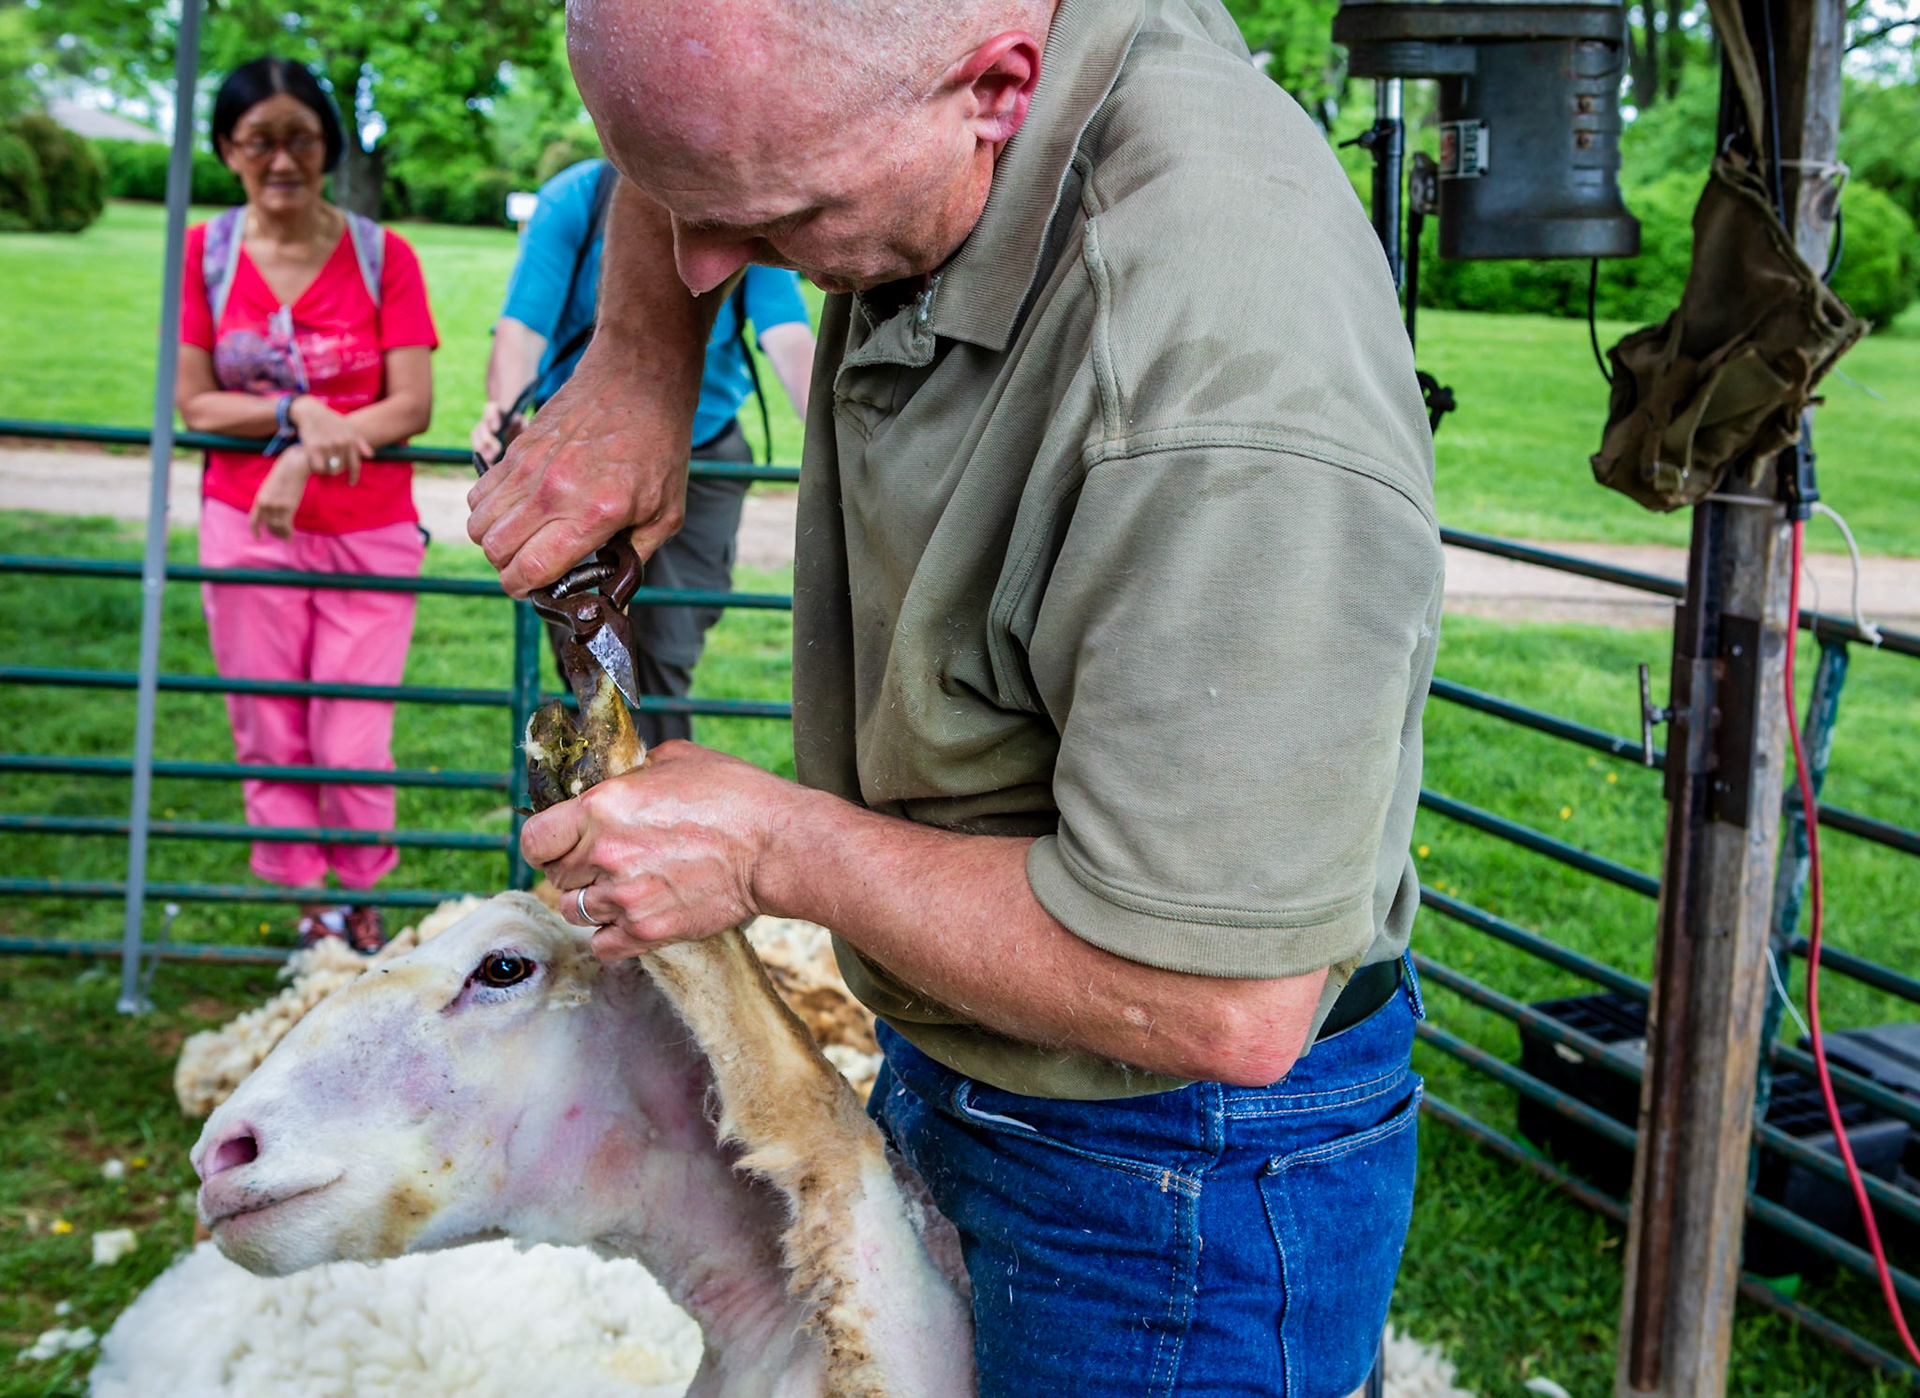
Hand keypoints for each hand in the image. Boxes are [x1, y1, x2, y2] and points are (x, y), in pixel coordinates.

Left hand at [248, 446, 311, 538]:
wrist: (293, 467)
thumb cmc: (283, 475)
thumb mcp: (269, 487)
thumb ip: (267, 500)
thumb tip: (269, 512)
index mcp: (259, 499)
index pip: (253, 520)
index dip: (255, 530)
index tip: (258, 537)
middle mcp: (266, 504)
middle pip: (268, 525)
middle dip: (274, 532)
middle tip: (281, 536)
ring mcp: (276, 506)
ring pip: (277, 527)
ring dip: (282, 534)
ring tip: (286, 537)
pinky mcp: (288, 507)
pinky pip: (286, 526)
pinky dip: (288, 534)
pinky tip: (290, 538)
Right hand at [290, 395, 374, 485]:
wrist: (311, 412)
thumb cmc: (332, 421)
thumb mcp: (348, 429)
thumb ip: (360, 443)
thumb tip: (370, 456)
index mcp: (350, 441)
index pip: (354, 464)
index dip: (354, 476)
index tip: (351, 484)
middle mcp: (340, 443)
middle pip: (340, 469)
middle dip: (336, 470)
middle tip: (331, 467)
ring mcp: (327, 445)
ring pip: (329, 469)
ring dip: (326, 470)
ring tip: (323, 465)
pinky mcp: (313, 447)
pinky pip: (318, 467)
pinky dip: (317, 468)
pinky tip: (315, 464)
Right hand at [466, 332, 692, 596]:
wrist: (638, 378)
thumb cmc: (660, 445)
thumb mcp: (667, 512)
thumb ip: (635, 557)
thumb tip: (612, 590)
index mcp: (593, 513)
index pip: (530, 569)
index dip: (526, 590)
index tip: (538, 591)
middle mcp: (553, 491)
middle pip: (495, 552)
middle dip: (509, 570)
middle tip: (531, 568)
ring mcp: (528, 467)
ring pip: (478, 524)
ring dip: (494, 542)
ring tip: (523, 541)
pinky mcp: (516, 448)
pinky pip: (478, 493)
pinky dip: (488, 512)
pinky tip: (517, 512)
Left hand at [521, 742, 795, 960]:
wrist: (777, 846)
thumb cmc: (735, 795)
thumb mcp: (676, 760)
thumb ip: (631, 772)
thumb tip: (613, 779)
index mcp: (602, 807)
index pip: (534, 839)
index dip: (544, 841)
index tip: (559, 841)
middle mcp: (605, 854)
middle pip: (556, 876)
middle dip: (575, 867)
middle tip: (606, 860)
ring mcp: (625, 898)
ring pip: (575, 911)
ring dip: (593, 900)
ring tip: (624, 887)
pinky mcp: (648, 932)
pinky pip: (602, 946)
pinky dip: (611, 935)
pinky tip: (632, 916)